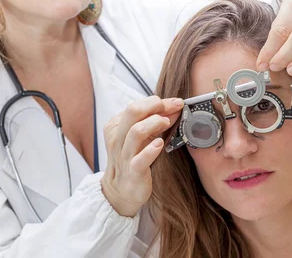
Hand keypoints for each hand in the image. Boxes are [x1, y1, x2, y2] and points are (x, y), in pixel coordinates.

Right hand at [101, 96, 183, 216]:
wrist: (122, 190)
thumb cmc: (133, 158)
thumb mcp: (141, 137)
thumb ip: (155, 121)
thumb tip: (175, 107)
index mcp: (116, 126)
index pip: (136, 105)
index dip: (157, 101)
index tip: (175, 102)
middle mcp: (117, 138)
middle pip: (132, 111)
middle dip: (155, 105)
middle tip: (173, 108)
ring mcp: (124, 155)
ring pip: (136, 132)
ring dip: (155, 123)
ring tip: (167, 123)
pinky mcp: (133, 172)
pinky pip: (140, 159)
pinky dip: (151, 149)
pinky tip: (160, 144)